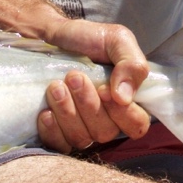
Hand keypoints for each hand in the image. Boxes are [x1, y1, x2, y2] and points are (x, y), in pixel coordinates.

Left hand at [35, 19, 153, 149]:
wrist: (49, 36)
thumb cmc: (87, 39)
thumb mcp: (117, 40)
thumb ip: (131, 65)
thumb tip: (125, 97)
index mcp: (127, 101)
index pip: (137, 125)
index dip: (122, 114)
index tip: (103, 89)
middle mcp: (107, 120)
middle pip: (105, 132)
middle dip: (88, 105)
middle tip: (73, 77)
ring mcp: (82, 128)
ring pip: (81, 138)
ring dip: (67, 113)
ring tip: (55, 87)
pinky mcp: (58, 133)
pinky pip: (58, 145)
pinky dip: (52, 130)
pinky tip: (45, 112)